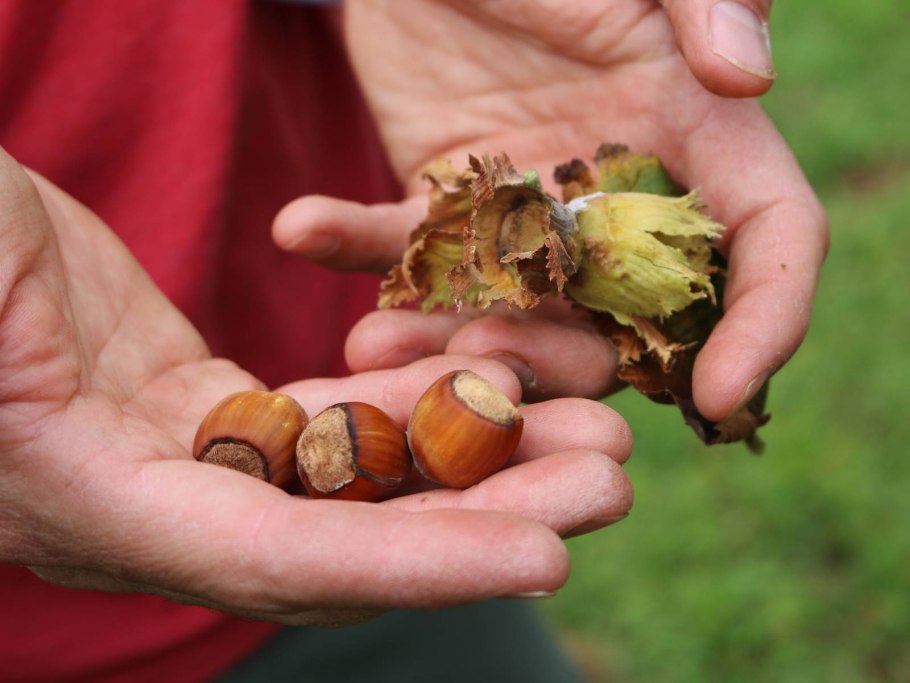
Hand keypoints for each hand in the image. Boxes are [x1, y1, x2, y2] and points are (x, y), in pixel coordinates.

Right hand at [0, 149, 631, 624]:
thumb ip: (27, 364)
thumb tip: (159, 433)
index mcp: (98, 502)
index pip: (284, 561)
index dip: (417, 567)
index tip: (545, 555)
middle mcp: (160, 504)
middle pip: (353, 532)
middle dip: (490, 511)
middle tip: (612, 474)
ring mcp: (190, 457)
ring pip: (358, 476)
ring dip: (479, 455)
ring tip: (592, 426)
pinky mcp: (209, 408)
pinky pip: (333, 418)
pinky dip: (415, 405)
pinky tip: (494, 380)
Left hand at [273, 0, 826, 420]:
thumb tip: (750, 75)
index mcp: (698, 140)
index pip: (765, 247)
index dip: (764, 324)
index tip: (721, 395)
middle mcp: (618, 198)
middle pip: (618, 322)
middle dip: (558, 359)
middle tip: (484, 360)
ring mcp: (526, 214)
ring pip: (506, 314)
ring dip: (442, 340)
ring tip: (369, 345)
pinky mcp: (443, 204)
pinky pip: (402, 245)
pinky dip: (351, 242)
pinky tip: (299, 226)